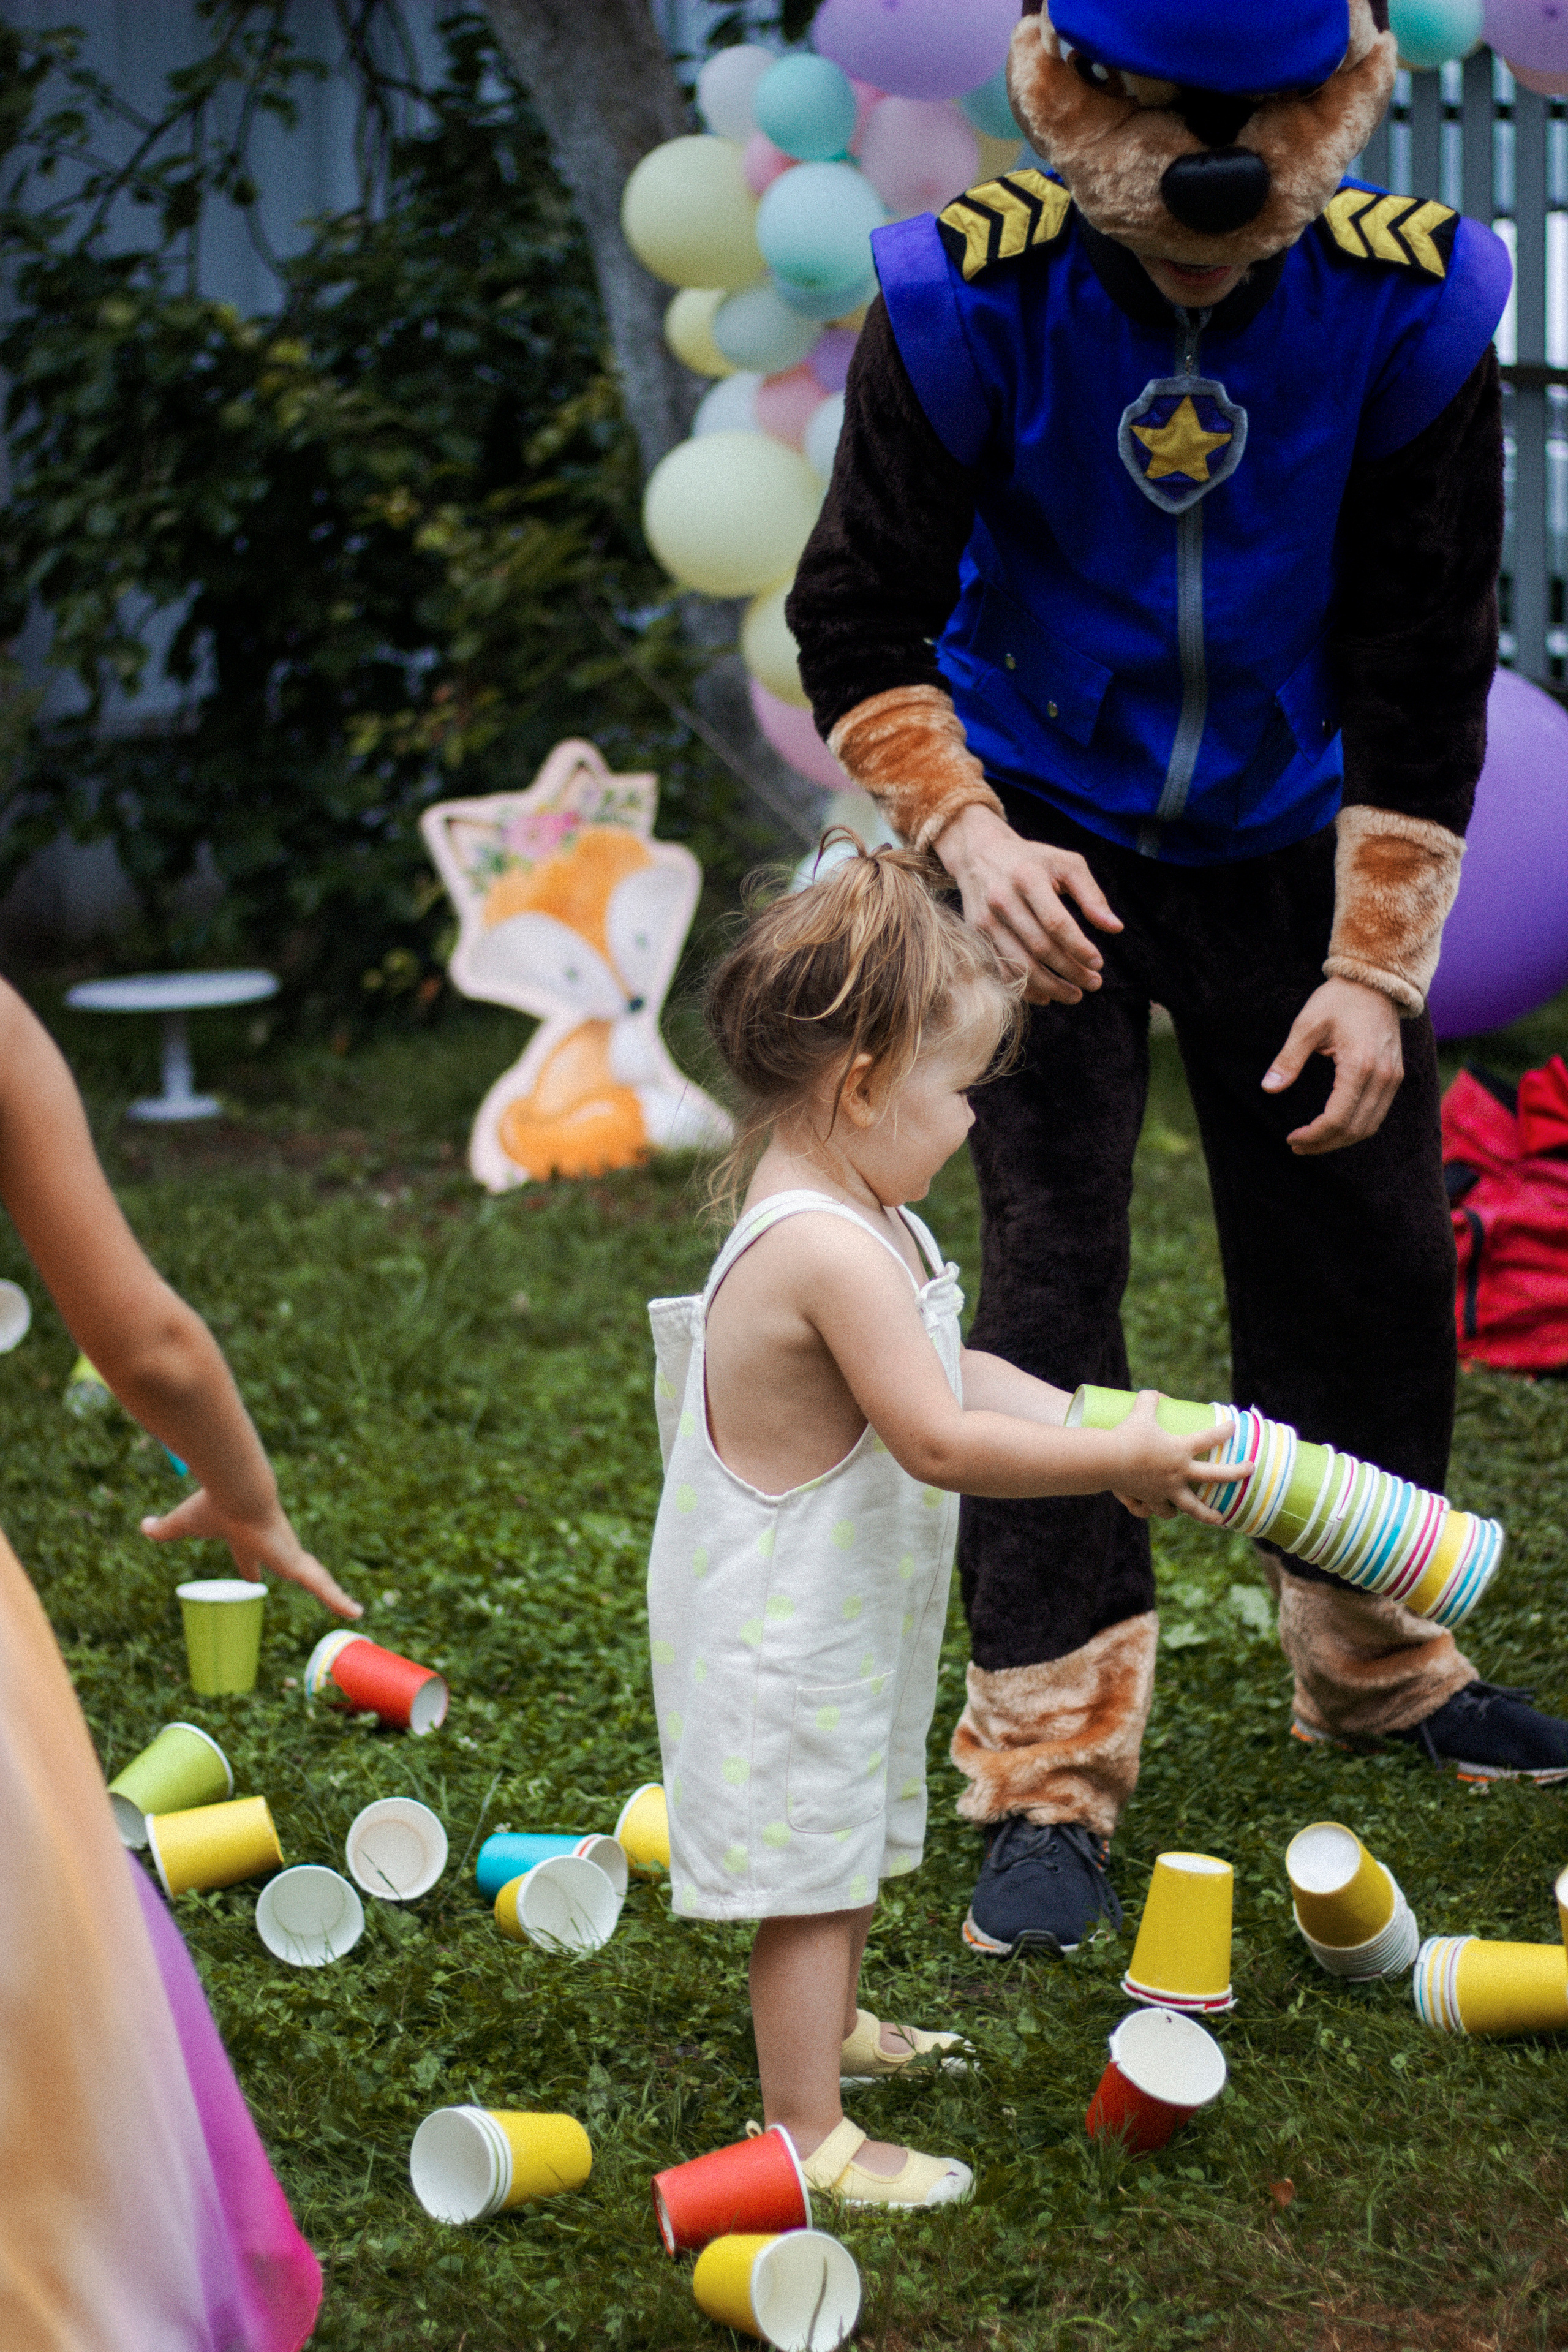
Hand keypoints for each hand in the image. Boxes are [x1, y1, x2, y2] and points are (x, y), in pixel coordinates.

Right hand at [141, 1489, 361, 1617]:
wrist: (237, 1491)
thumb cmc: (213, 1506)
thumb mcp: (183, 1523)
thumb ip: (164, 1529)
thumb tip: (142, 1527)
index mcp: (248, 1537)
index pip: (251, 1555)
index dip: (252, 1566)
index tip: (253, 1576)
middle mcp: (273, 1545)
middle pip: (288, 1566)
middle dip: (294, 1576)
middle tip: (311, 1595)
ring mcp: (288, 1554)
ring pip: (313, 1578)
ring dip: (331, 1593)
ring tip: (351, 1610)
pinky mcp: (297, 1562)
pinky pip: (323, 1585)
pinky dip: (339, 1600)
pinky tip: (358, 1614)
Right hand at [934, 803, 1122, 1004]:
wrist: (978, 852)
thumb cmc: (1033, 859)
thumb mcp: (1066, 864)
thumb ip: (1092, 895)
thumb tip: (1115, 928)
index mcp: (1027, 877)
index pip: (1056, 923)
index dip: (1079, 948)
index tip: (1098, 963)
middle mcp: (1002, 899)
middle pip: (1040, 948)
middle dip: (1070, 971)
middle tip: (1094, 983)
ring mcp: (986, 919)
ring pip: (1020, 965)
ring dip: (1050, 987)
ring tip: (1075, 995)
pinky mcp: (977, 934)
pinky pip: (1002, 970)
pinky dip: (1025, 989)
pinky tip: (1047, 996)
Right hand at [1111, 1392, 1253, 1524]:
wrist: (1105, 1461)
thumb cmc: (1125, 1435)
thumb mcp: (1140, 1411)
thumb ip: (1150, 1399)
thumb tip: (1160, 1396)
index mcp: (1180, 1450)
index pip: (1209, 1438)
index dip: (1224, 1431)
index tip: (1234, 1426)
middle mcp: (1178, 1473)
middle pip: (1214, 1476)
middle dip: (1235, 1474)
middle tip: (1249, 1471)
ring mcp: (1165, 1491)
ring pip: (1191, 1507)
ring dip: (1203, 1513)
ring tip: (1215, 1518)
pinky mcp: (1148, 1500)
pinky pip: (1156, 1510)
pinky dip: (1158, 1511)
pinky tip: (1161, 1511)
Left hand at [1261, 977, 1403, 1155]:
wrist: (1374, 982)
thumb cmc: (1337, 1000)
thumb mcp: (1306, 1025)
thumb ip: (1288, 1059)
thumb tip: (1268, 1087)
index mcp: (1360, 1066)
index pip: (1337, 1119)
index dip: (1313, 1135)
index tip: (1291, 1138)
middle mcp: (1383, 1077)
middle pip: (1355, 1129)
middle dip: (1324, 1143)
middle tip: (1297, 1145)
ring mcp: (1393, 1078)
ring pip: (1369, 1126)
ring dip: (1341, 1140)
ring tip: (1312, 1141)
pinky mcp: (1395, 1076)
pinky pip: (1377, 1113)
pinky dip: (1355, 1126)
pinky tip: (1332, 1126)